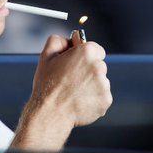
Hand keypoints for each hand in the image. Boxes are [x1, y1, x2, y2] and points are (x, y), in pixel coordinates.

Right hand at [10, 34, 111, 151]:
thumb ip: (57, 41)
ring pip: (101, 82)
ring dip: (92, 86)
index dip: (86, 57)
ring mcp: (104, 84)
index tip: (78, 64)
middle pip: (99, 66)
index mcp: (87, 52)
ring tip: (74, 93)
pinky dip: (94, 100)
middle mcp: (99, 66)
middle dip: (89, 72)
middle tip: (72, 81)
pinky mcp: (106, 100)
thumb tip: (68, 39)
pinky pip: (102, 97)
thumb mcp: (46, 57)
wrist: (51, 113)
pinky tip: (80, 102)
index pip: (96, 49)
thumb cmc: (47, 85)